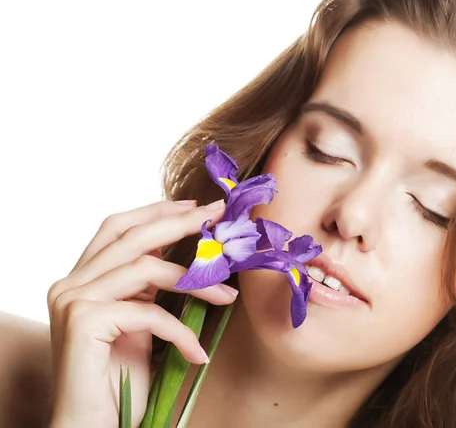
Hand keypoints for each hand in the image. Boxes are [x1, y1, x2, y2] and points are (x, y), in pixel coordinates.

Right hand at [46, 200, 236, 427]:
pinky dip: (180, 331)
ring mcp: (73, 300)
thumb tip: (187, 254)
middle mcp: (71, 282)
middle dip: (180, 223)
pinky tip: (196, 354)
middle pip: (132, 236)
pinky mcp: (83, 322)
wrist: (92, 427)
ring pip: (145, 268)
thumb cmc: (119, 378)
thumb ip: (149, 286)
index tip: (196, 207)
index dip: (157, 211)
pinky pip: (149, 312)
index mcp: (83, 277)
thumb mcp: (140, 320)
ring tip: (228, 298)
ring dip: (196, 282)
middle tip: (218, 218)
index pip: (118, 227)